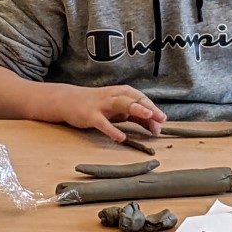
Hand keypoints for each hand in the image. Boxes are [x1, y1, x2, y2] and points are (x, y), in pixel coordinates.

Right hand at [36, 83, 166, 142]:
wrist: (69, 100)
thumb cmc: (99, 105)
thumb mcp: (119, 109)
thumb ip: (136, 116)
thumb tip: (155, 126)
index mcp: (123, 93)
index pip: (142, 100)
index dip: (153, 110)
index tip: (162, 121)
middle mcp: (114, 95)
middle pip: (135, 100)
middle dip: (149, 108)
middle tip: (162, 118)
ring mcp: (102, 105)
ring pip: (121, 104)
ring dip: (136, 109)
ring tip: (148, 116)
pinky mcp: (91, 115)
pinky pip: (103, 123)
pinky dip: (112, 130)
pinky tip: (121, 138)